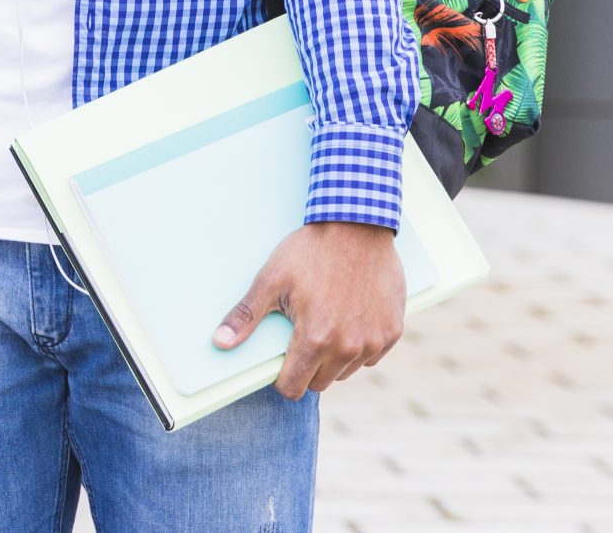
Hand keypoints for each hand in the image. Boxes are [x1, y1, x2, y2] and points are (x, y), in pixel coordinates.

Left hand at [213, 221, 405, 398]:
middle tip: (302, 334)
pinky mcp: (392, 332)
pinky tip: (350, 318)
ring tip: (326, 322)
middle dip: (307, 367)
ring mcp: (373, 341)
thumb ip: (246, 315)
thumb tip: (220, 342)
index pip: (293, 387)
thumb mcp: (272, 279)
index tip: (281, 358)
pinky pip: (371, 357)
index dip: (282, 377)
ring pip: (346, 372)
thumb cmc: (311, 250)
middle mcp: (348, 348)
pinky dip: (359, 346)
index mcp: (316, 339)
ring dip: (334, 358)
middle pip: (320, 383)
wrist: (357, 225)